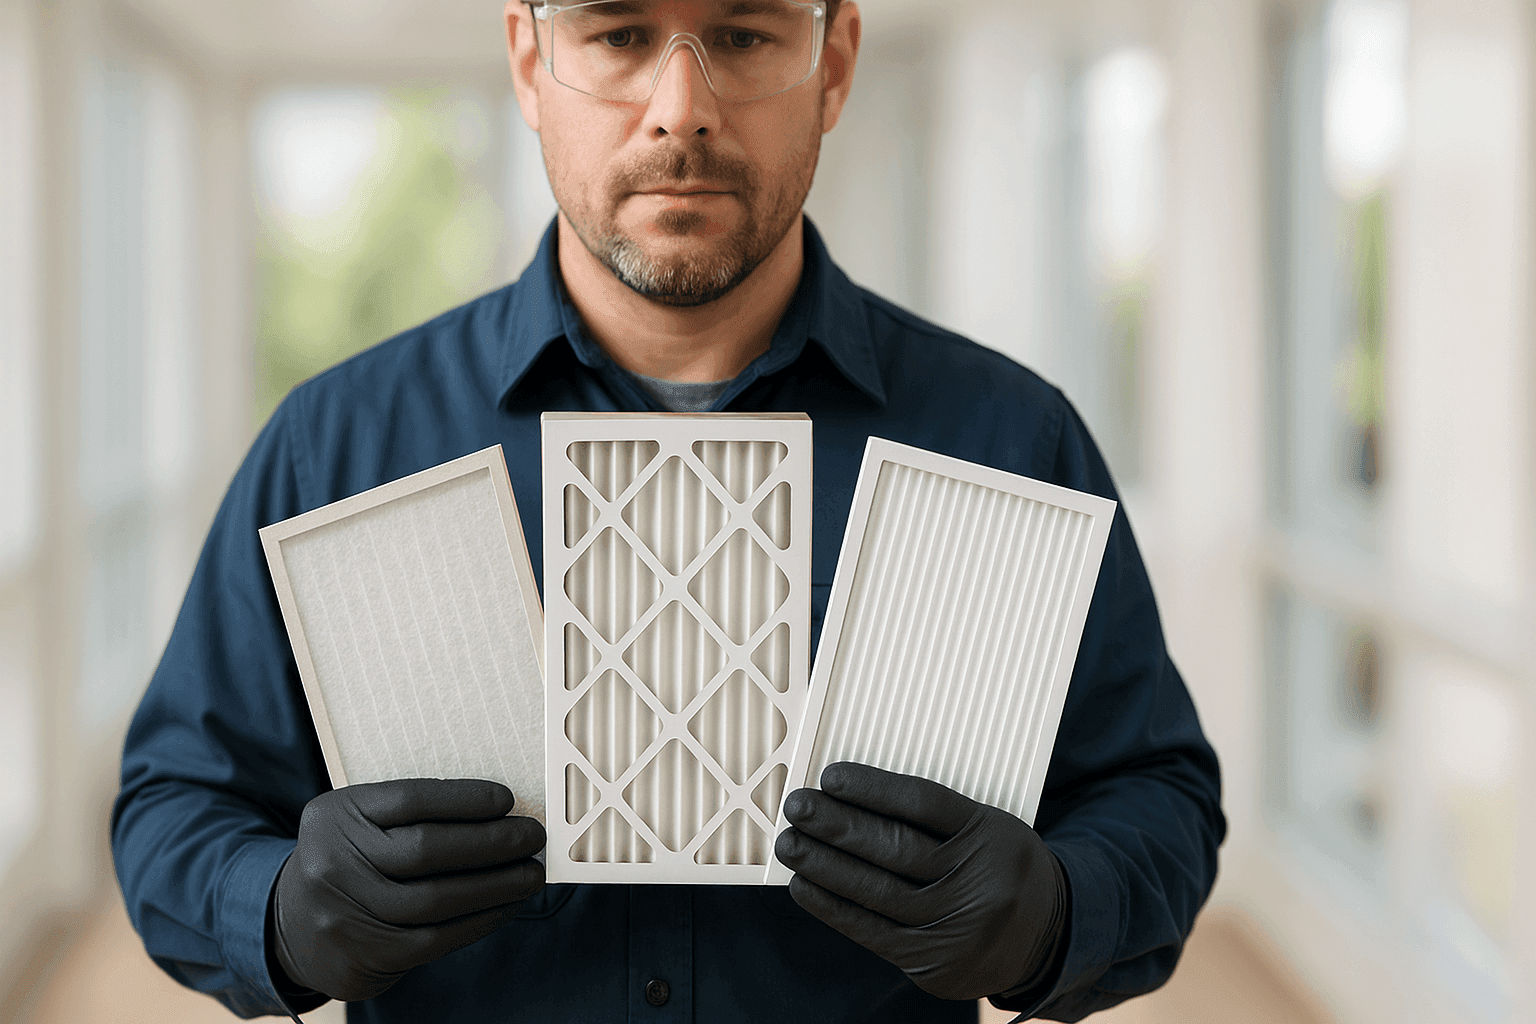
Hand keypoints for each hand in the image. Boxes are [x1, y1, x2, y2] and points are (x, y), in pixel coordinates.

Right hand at [270, 779, 545, 1002]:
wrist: (290, 924)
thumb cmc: (348, 859)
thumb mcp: (359, 820)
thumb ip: (412, 813)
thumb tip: (498, 811)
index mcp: (338, 815)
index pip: (412, 800)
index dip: (466, 799)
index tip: (507, 800)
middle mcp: (335, 862)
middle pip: (428, 849)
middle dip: (493, 842)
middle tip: (532, 837)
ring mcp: (346, 913)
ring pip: (438, 899)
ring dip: (497, 886)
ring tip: (530, 874)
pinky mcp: (365, 956)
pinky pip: (436, 938)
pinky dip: (480, 921)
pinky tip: (506, 906)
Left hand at [775, 762, 1066, 1001]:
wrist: (1048, 936)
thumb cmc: (998, 867)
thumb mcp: (987, 828)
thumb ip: (934, 817)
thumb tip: (851, 798)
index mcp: (989, 834)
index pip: (923, 803)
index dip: (873, 789)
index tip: (831, 776)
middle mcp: (976, 881)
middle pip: (895, 847)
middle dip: (837, 825)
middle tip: (797, 806)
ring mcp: (955, 927)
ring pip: (878, 891)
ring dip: (824, 865)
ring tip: (790, 844)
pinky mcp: (934, 963)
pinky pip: (872, 931)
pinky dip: (832, 907)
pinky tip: (804, 885)